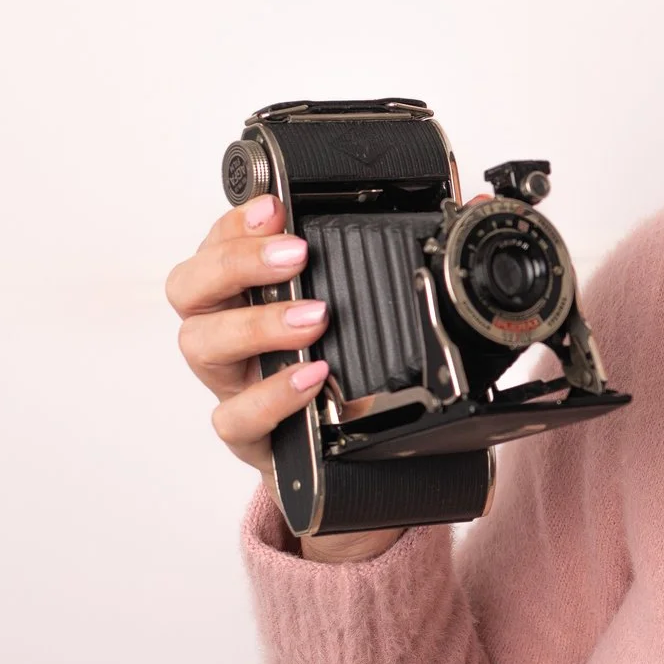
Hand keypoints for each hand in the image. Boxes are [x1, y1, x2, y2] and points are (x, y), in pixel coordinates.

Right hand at [164, 194, 401, 562]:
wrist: (345, 458)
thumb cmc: (345, 369)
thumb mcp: (369, 309)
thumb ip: (412, 256)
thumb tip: (474, 204)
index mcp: (245, 291)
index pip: (217, 242)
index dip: (237, 221)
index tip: (276, 206)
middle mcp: (225, 330)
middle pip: (190, 286)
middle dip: (236, 261)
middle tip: (294, 255)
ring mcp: (229, 382)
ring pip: (200, 344)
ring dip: (255, 324)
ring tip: (313, 318)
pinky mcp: (245, 434)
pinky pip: (234, 416)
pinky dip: (272, 394)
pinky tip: (311, 379)